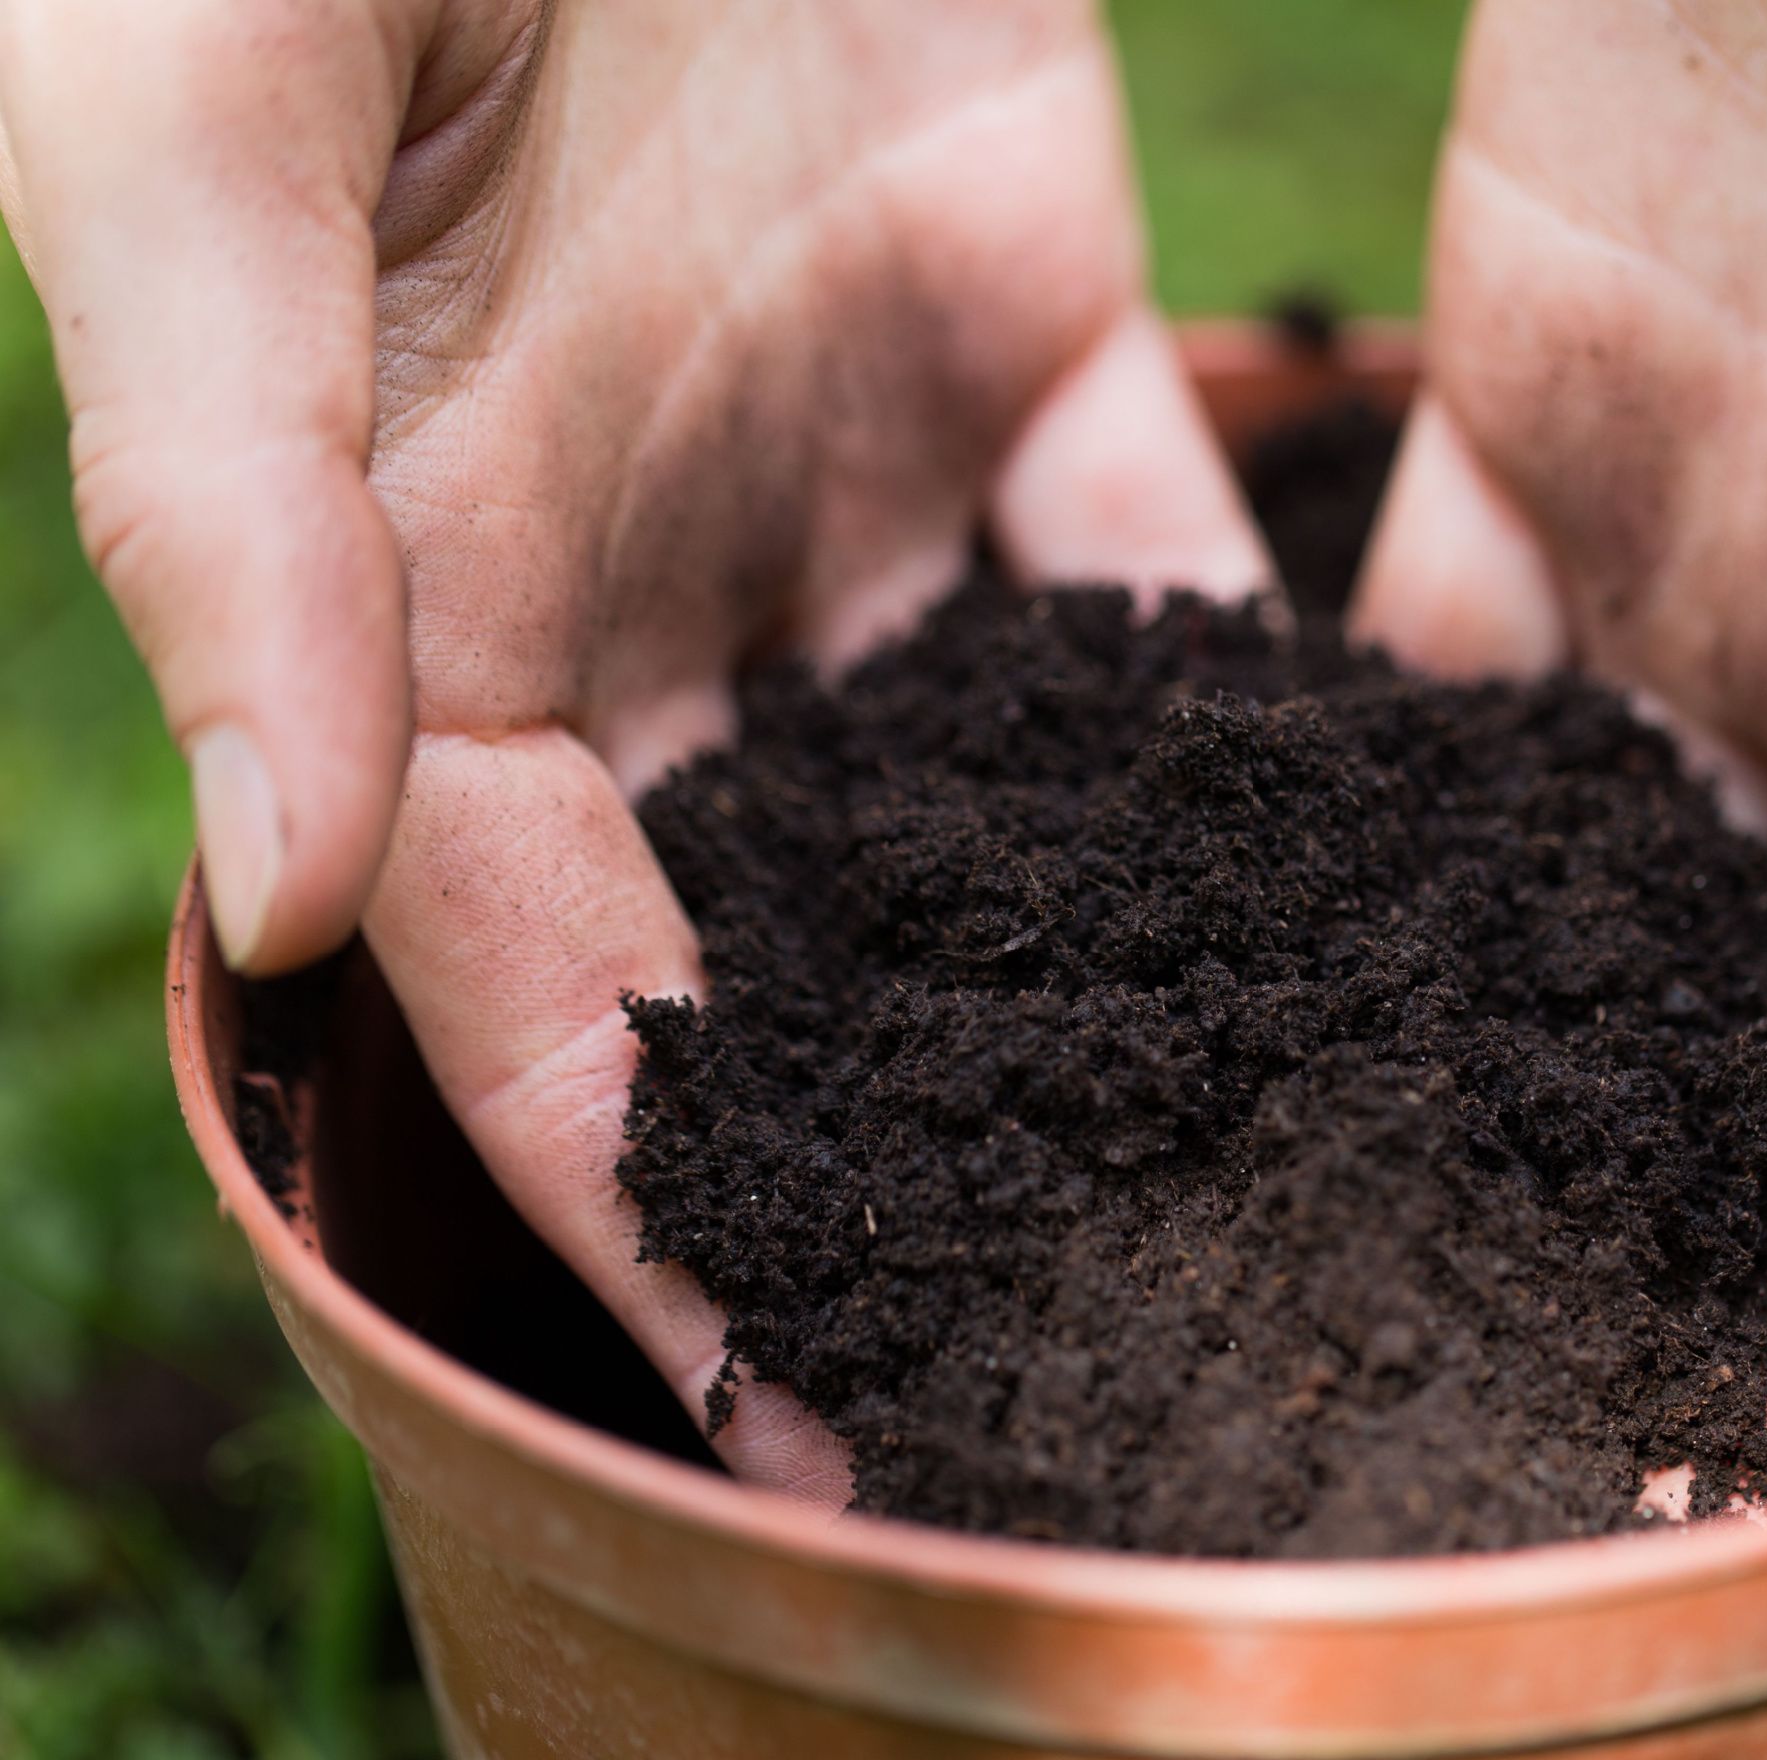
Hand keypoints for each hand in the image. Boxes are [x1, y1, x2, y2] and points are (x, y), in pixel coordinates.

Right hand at [0, 0, 1265, 1495]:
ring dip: (1116, 978)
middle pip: (802, 943)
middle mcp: (648, 569)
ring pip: (997, 786)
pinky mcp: (1018, 318)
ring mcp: (839, 456)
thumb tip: (300, 903)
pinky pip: (1146, 557)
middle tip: (1098, 1384)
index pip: (552, 981)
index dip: (669, 1212)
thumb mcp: (199, 120)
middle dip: (928, 1167)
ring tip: (1279, 1190)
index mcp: (433, 586)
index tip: (811, 1429)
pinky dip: (1242, 706)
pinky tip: (1375, 866)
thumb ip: (232, 505)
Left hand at [1361, 0, 1766, 1509]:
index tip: (1740, 1487)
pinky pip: (1393, 698)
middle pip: (1743, 1058)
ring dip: (1429, 1080)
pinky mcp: (1522, 457)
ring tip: (1264, 1258)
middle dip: (1626, 1244)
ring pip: (1547, 912)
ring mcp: (1693, 595)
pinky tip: (1172, 964)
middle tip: (1444, 1431)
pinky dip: (1307, 828)